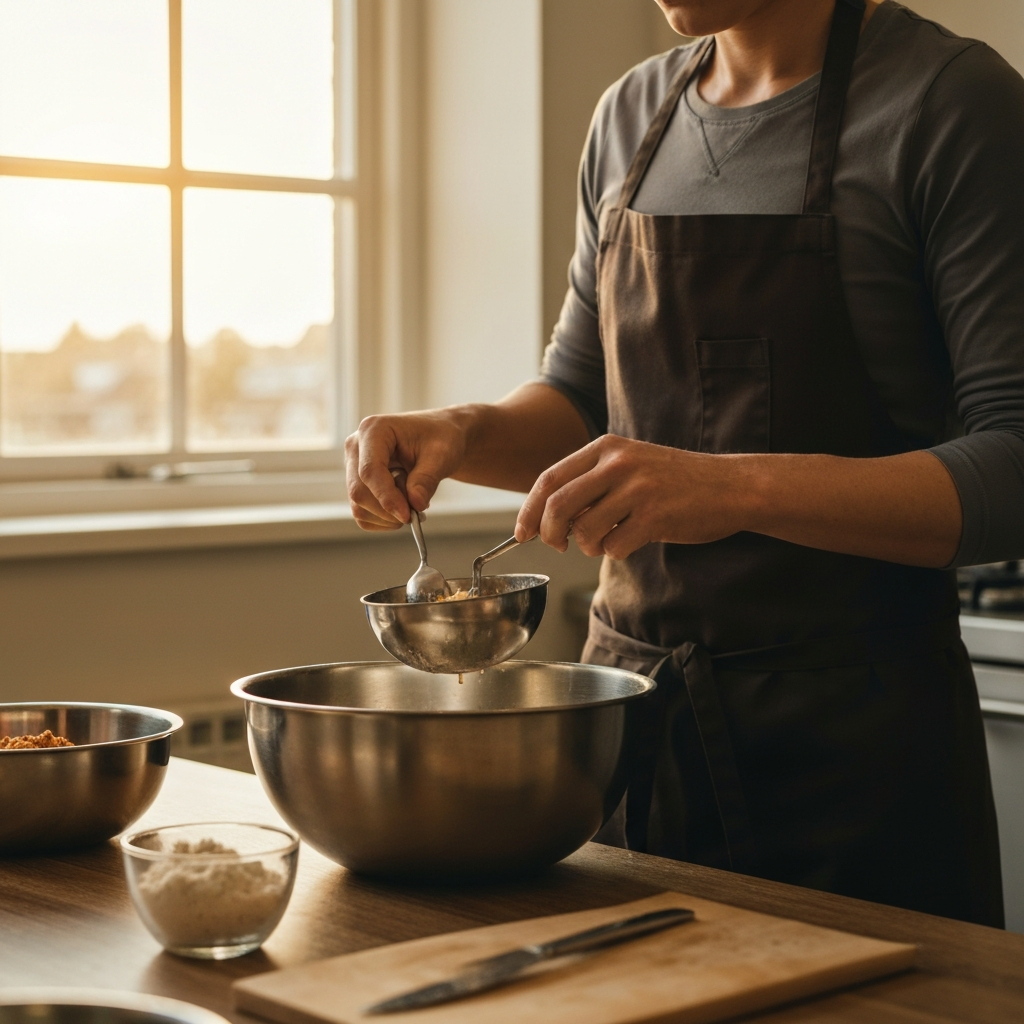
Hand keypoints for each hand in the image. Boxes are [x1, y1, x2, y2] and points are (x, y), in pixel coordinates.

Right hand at [345, 410, 468, 530]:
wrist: (439, 438)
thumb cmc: (440, 438)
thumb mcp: (441, 454)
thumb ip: (427, 479)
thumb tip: (416, 504)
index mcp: (373, 430)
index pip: (370, 470)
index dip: (386, 497)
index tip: (407, 515)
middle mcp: (356, 447)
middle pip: (359, 492)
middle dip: (388, 510)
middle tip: (417, 513)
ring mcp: (353, 466)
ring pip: (358, 506)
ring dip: (387, 516)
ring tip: (413, 501)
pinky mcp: (357, 484)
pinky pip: (362, 514)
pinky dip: (383, 520)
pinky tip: (403, 506)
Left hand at [515, 435, 749, 557]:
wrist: (729, 486)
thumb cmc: (674, 481)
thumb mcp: (628, 465)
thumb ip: (590, 482)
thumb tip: (547, 517)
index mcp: (605, 447)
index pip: (548, 478)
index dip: (529, 510)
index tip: (521, 533)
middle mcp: (618, 463)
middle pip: (557, 505)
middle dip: (548, 534)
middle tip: (557, 546)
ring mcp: (637, 488)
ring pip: (584, 530)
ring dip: (588, 546)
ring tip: (606, 540)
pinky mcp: (655, 516)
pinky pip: (613, 547)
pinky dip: (615, 552)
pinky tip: (632, 541)